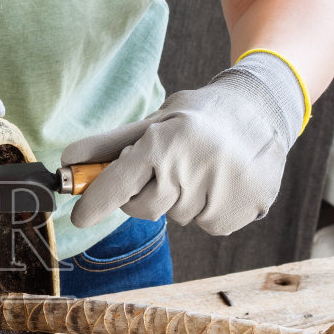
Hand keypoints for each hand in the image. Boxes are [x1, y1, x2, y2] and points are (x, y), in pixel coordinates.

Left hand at [62, 52, 306, 235]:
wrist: (264, 109)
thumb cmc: (199, 116)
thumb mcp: (156, 119)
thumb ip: (111, 144)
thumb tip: (68, 161)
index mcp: (165, 142)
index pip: (118, 183)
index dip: (95, 203)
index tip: (79, 217)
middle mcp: (191, 168)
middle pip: (146, 208)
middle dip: (147, 194)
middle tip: (166, 168)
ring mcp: (221, 192)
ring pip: (180, 217)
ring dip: (184, 199)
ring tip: (204, 168)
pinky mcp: (243, 209)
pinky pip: (208, 224)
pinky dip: (210, 208)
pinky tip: (222, 182)